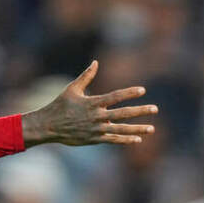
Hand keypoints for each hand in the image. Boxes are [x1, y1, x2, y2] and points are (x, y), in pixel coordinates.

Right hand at [21, 60, 156, 145]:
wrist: (48, 126)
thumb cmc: (59, 105)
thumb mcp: (72, 88)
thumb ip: (86, 76)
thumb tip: (96, 62)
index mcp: (93, 103)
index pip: (115, 97)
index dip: (129, 93)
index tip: (142, 90)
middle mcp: (97, 116)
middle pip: (123, 113)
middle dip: (140, 111)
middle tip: (155, 109)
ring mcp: (97, 129)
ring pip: (121, 129)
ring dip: (137, 129)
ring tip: (151, 128)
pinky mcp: (94, 139)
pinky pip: (113, 140)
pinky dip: (125, 140)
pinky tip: (137, 139)